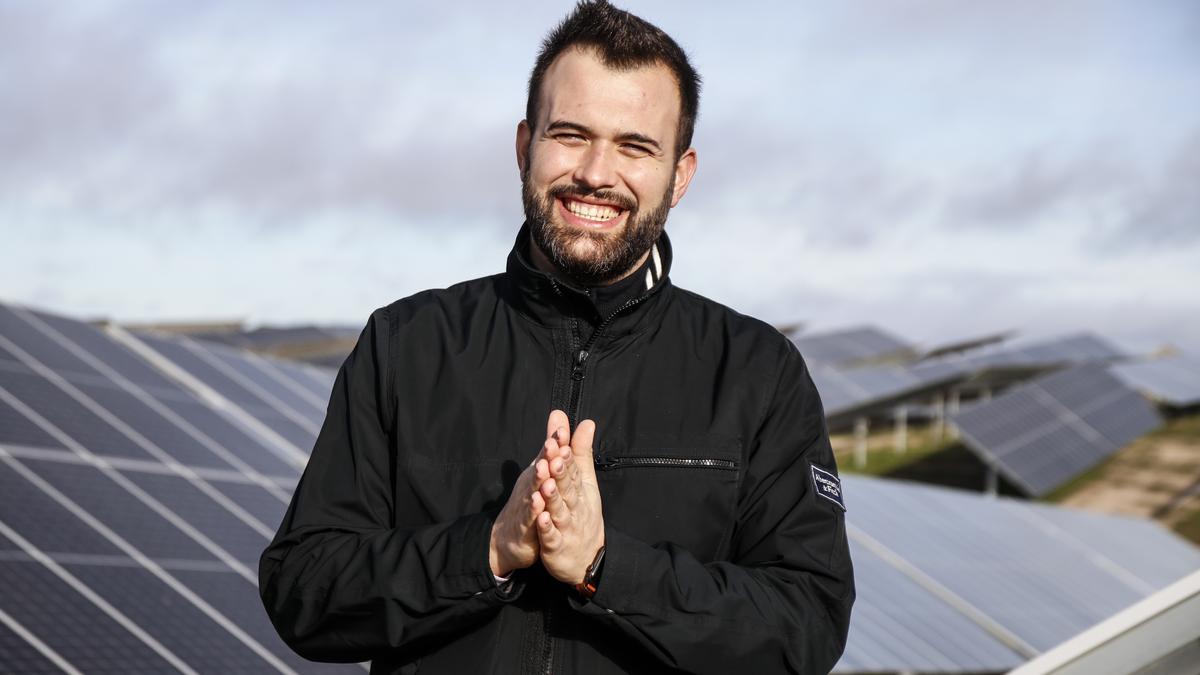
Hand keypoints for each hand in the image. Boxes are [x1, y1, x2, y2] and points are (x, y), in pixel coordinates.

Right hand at [489, 410, 570, 576]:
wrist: (510, 537)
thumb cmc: (529, 500)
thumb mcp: (542, 470)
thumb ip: (552, 444)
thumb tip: (559, 414)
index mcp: (538, 473)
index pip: (547, 456)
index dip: (555, 443)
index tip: (562, 429)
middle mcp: (531, 486)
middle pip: (540, 470)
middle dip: (547, 457)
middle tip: (554, 444)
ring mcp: (526, 506)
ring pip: (534, 492)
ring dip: (539, 482)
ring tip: (545, 471)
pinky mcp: (525, 527)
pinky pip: (530, 520)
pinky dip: (534, 513)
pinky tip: (538, 506)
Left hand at [535, 419, 604, 584]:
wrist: (586, 558)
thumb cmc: (582, 513)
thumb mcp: (584, 482)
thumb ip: (580, 452)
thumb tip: (586, 422)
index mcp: (580, 489)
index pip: (573, 469)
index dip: (566, 454)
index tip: (559, 437)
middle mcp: (575, 506)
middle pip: (567, 488)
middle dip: (561, 472)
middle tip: (554, 456)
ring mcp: (566, 527)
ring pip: (559, 510)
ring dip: (553, 498)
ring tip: (546, 484)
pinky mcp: (556, 546)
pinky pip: (552, 537)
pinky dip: (548, 528)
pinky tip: (542, 518)